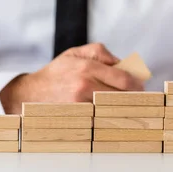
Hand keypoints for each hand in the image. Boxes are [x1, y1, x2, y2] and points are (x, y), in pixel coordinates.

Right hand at [0, 43, 144, 113]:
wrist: (30, 93)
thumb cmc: (56, 73)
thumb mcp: (75, 53)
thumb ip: (101, 53)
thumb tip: (124, 64)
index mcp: (87, 67)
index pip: (124, 78)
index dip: (137, 85)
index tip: (142, 87)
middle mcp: (84, 85)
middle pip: (122, 96)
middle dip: (134, 98)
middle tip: (140, 100)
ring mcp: (80, 103)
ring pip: (113, 109)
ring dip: (123, 109)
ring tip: (128, 109)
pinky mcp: (76, 116)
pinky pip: (100, 118)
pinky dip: (108, 117)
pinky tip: (111, 116)